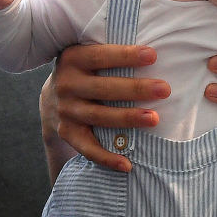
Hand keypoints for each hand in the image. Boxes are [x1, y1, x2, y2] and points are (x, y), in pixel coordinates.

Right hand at [50, 43, 168, 171]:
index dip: (126, 56)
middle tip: (165, 90)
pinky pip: (87, 148)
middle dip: (136, 89)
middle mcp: (66, 84)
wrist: (52, 98)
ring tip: (154, 119)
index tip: (153, 55)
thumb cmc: (87, 71)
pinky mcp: (67, 133)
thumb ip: (113, 52)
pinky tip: (127, 165)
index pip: (101, 56)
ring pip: (99, 117)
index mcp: (73, 58)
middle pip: (104, 88)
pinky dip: (107, 158)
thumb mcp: (90, 54)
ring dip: (127, 119)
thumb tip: (156, 51)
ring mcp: (66, 110)